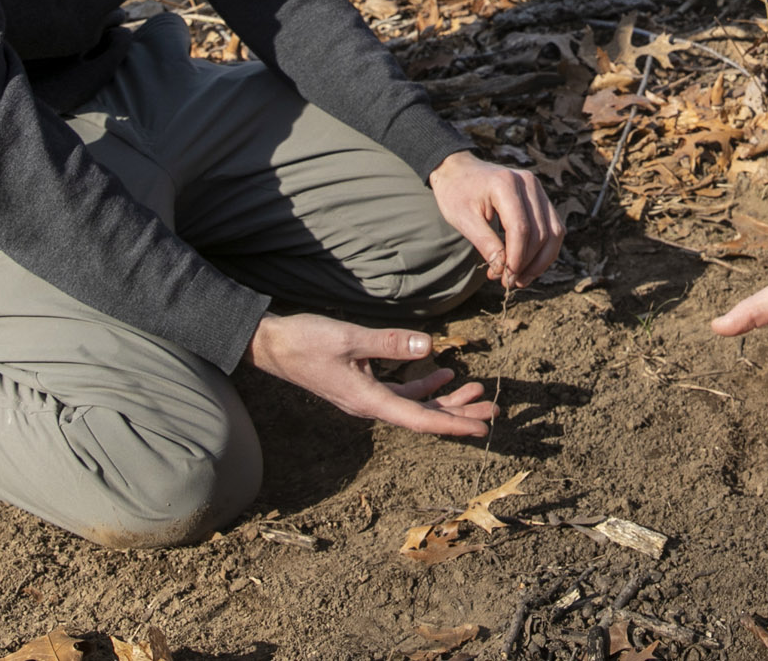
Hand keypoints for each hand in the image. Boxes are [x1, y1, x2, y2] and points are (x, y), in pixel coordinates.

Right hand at [246, 312, 494, 436]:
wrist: (273, 346)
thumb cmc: (307, 341)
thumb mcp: (350, 338)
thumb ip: (391, 342)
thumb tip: (430, 346)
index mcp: (369, 401)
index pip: (421, 419)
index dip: (455, 423)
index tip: (483, 428)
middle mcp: (371, 405)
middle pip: (425, 416)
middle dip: (460, 413)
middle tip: (494, 409)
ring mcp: (367, 397)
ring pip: (416, 405)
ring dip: (446, 399)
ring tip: (477, 390)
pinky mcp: (363, 385)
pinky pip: (401, 392)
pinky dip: (424, 384)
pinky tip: (442, 372)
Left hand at [430, 151, 562, 288]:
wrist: (458, 170)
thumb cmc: (456, 193)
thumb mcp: (462, 219)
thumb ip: (484, 243)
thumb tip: (503, 270)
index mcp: (506, 185)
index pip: (520, 228)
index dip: (516, 258)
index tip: (505, 278)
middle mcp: (528, 183)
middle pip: (540, 233)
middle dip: (527, 263)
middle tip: (508, 282)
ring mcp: (538, 189)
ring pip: (553, 232)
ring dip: (541, 261)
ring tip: (520, 279)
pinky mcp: (541, 197)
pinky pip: (553, 227)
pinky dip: (544, 250)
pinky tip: (528, 265)